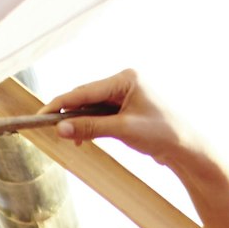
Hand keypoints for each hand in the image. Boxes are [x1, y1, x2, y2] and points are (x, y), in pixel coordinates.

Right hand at [47, 69, 199, 169]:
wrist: (187, 149)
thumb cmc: (162, 134)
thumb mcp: (123, 130)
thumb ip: (90, 128)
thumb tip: (61, 129)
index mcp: (126, 78)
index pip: (85, 90)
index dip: (61, 103)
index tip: (41, 114)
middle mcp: (125, 82)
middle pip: (87, 96)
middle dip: (69, 113)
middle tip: (49, 128)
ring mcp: (126, 95)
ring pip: (93, 106)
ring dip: (80, 121)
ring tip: (69, 138)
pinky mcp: (127, 109)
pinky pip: (102, 114)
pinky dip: (91, 125)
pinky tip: (83, 138)